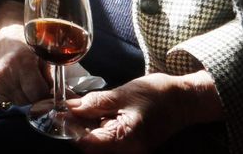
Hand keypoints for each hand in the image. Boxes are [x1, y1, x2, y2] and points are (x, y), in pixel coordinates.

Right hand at [0, 1, 49, 111]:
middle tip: (38, 90)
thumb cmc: (28, 45)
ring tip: (25, 89)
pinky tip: (11, 98)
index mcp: (23, 61)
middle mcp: (5, 71)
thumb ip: (55, 77)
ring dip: (23, 102)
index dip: (48, 96)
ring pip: (16, 105)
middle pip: (27, 101)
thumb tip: (72, 101)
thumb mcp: (44, 55)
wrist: (5, 36)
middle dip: (36, 100)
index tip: (51, 96)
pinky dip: (5, 108)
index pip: (39, 93)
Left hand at [65, 71, 221, 150]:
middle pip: (91, 146)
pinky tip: (91, 112)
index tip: (57, 113)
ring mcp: (130, 150)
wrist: (184, 100)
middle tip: (63, 108)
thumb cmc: (157, 95)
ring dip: (85, 127)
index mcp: (126, 140)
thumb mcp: (122, 94)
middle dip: (75, 128)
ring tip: (75, 107)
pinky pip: (107, 140)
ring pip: (97, 143)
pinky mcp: (130, 145)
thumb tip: (69, 108)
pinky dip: (96, 127)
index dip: (70, 129)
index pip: (87, 144)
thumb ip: (94, 103)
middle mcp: (128, 152)